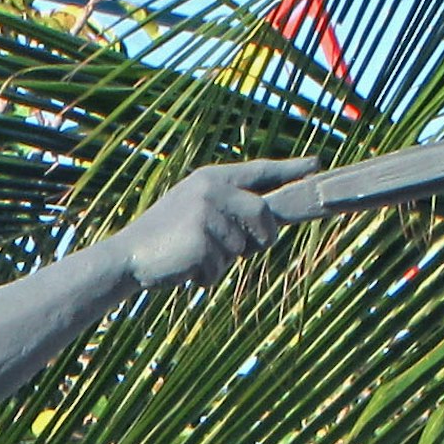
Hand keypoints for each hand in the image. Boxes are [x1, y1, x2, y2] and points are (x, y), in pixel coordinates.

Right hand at [115, 159, 320, 295]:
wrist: (127, 257)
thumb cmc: (163, 239)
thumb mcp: (194, 210)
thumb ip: (227, 208)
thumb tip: (268, 227)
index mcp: (211, 178)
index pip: (259, 171)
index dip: (290, 169)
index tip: (316, 165)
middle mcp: (211, 190)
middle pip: (263, 215)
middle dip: (263, 239)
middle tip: (248, 252)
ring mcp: (206, 214)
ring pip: (241, 248)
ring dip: (223, 263)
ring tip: (193, 258)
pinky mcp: (201, 240)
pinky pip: (221, 268)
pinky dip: (207, 277)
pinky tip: (185, 269)